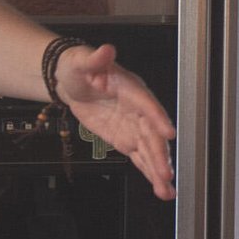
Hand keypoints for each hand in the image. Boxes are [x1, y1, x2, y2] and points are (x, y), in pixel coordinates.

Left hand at [55, 43, 176, 199]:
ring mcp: (133, 127)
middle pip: (151, 133)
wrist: (70, 81)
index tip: (168, 132)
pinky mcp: (125, 139)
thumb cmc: (79, 67)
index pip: (147, 104)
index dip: (158, 117)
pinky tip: (160, 188)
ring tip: (166, 189)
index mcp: (131, 88)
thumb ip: (95, 59)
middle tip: (165, 173)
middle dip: (159, 154)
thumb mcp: (82, 61)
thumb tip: (105, 50)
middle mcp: (138, 110)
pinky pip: (139, 157)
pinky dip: (148, 172)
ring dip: (158, 169)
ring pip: (149, 150)